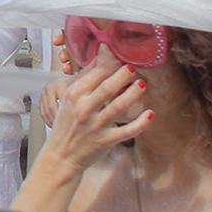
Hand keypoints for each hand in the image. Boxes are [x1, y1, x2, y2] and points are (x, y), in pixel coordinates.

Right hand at [37, 62, 151, 177]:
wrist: (61, 155)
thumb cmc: (67, 124)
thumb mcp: (69, 99)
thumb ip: (84, 78)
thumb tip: (100, 56)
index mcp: (73, 95)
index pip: (95, 74)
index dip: (111, 65)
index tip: (121, 59)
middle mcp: (84, 108)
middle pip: (108, 87)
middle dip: (124, 76)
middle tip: (133, 69)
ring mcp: (95, 125)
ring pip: (119, 106)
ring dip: (134, 94)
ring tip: (142, 85)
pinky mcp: (106, 140)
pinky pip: (128, 130)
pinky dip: (141, 122)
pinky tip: (150, 114)